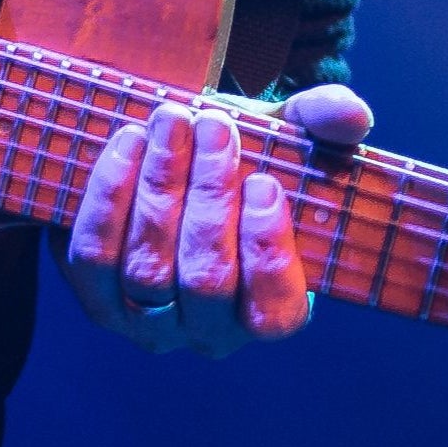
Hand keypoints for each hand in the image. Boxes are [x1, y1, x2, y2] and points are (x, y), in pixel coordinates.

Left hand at [64, 85, 371, 356]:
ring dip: (161, 187)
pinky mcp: (96, 299)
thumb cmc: (242, 162)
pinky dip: (110, 196)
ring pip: (149, 269)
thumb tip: (353, 114)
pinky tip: (129, 142)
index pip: (273, 312)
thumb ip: (323, 126)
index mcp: (271, 310)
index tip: (264, 182)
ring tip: (174, 122)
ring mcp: (149, 324)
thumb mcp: (286, 140)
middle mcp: (210, 332)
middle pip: (206, 282)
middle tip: (215, 125)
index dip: (267, 252)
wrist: (169, 165)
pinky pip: (94, 257)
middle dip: (210, 198)